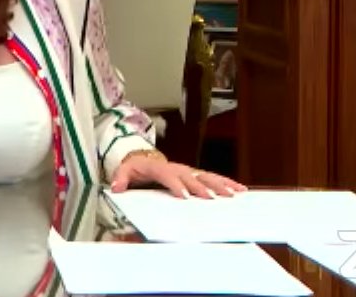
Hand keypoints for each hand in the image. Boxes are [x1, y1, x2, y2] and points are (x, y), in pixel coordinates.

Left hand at [110, 152, 246, 198]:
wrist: (144, 157)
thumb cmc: (136, 167)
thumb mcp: (124, 170)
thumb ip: (121, 178)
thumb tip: (116, 187)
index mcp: (160, 168)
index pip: (168, 176)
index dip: (176, 185)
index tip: (184, 196)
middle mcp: (177, 168)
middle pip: (191, 177)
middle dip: (201, 187)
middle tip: (212, 198)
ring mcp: (188, 170)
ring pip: (206, 176)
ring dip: (220, 184)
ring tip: (234, 193)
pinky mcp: (195, 174)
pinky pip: (212, 177)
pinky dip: (226, 182)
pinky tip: (239, 189)